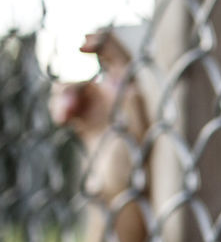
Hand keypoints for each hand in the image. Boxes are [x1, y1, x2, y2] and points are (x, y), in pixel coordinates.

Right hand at [49, 32, 147, 199]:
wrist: (120, 199)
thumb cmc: (132, 167)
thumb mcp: (132, 130)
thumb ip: (125, 103)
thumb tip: (123, 78)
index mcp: (138, 96)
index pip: (123, 57)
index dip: (104, 42)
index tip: (82, 42)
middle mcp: (121, 99)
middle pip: (95, 68)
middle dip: (78, 75)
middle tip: (71, 75)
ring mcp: (102, 111)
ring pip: (76, 87)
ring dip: (64, 96)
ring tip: (63, 117)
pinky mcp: (87, 124)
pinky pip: (69, 104)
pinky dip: (61, 106)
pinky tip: (62, 119)